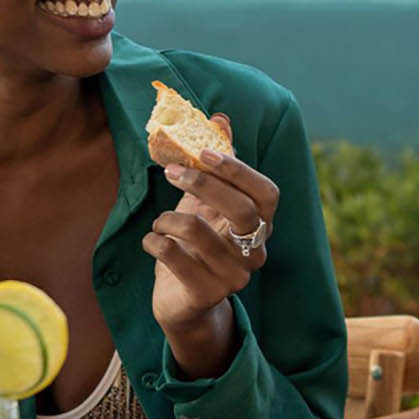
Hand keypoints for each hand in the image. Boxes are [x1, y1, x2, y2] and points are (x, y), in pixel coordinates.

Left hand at [145, 115, 280, 333]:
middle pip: (243, 212)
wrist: (180, 301)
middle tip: (172, 171)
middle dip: (205, 186)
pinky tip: (151, 241)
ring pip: (200, 233)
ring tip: (158, 221)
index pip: (267, 194)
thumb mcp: (204, 201)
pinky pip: (176, 258)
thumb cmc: (194, 243)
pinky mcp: (207, 295)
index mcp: (260, 225)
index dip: (239, 170)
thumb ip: (215, 163)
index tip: (204, 151)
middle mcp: (255, 251)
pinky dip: (155, 242)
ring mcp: (234, 277)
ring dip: (169, 219)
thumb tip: (220, 118)